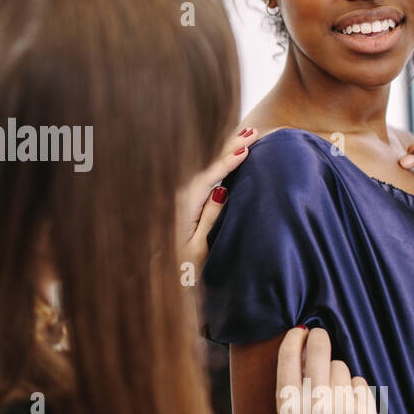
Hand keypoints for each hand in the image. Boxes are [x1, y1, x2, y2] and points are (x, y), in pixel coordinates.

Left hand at [176, 126, 258, 270]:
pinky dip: (218, 164)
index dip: (227, 161)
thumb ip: (211, 217)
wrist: (162, 282)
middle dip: (229, 147)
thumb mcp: (200, 247)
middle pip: (206, 166)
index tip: (246, 147)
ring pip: (205, 169)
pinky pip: (203, 177)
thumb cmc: (183, 270)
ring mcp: (181, 199)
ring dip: (225, 152)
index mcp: (183, 207)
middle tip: (252, 131)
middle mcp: (179, 198)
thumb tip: (223, 189)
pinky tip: (228, 155)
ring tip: (245, 134)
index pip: (208, 178)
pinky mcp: (184, 204)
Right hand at [275, 327, 376, 413]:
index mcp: (289, 403)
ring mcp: (342, 407)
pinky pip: (359, 382)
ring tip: (333, 395)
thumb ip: (292, 383)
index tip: (300, 332)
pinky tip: (348, 406)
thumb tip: (303, 345)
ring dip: (336, 374)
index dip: (295, 337)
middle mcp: (315, 402)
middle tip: (319, 335)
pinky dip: (354, 389)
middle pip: (319, 350)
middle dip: (319, 337)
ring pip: (341, 366)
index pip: (289, 356)